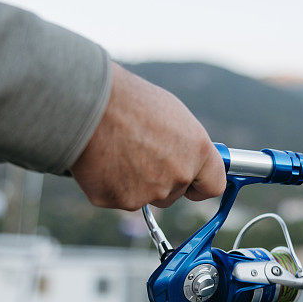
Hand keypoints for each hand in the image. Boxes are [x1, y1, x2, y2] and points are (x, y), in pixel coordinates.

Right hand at [70, 62, 225, 209]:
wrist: (89, 102)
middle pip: (174, 194)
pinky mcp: (120, 200)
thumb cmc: (130, 100)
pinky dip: (110, 184)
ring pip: (145, 197)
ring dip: (135, 183)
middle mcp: (178, 176)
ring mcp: (149, 192)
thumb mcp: (172, 116)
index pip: (213, 186)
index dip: (201, 186)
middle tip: (140, 154)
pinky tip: (103, 159)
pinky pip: (118, 197)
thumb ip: (184, 146)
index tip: (194, 184)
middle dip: (161, 180)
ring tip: (119, 150)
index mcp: (197, 152)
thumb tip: (185, 158)